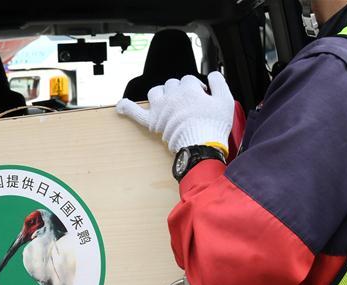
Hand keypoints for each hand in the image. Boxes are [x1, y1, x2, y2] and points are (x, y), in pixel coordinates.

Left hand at [116, 72, 234, 154]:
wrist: (202, 147)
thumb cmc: (214, 126)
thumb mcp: (226, 100)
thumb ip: (219, 83)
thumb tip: (212, 75)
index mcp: (189, 89)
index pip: (190, 80)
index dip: (197, 88)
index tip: (202, 97)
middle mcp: (172, 96)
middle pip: (173, 84)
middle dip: (181, 91)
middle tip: (189, 105)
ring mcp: (160, 108)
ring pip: (156, 92)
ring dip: (162, 94)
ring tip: (169, 103)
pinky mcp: (153, 122)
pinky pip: (135, 112)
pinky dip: (127, 108)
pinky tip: (121, 105)